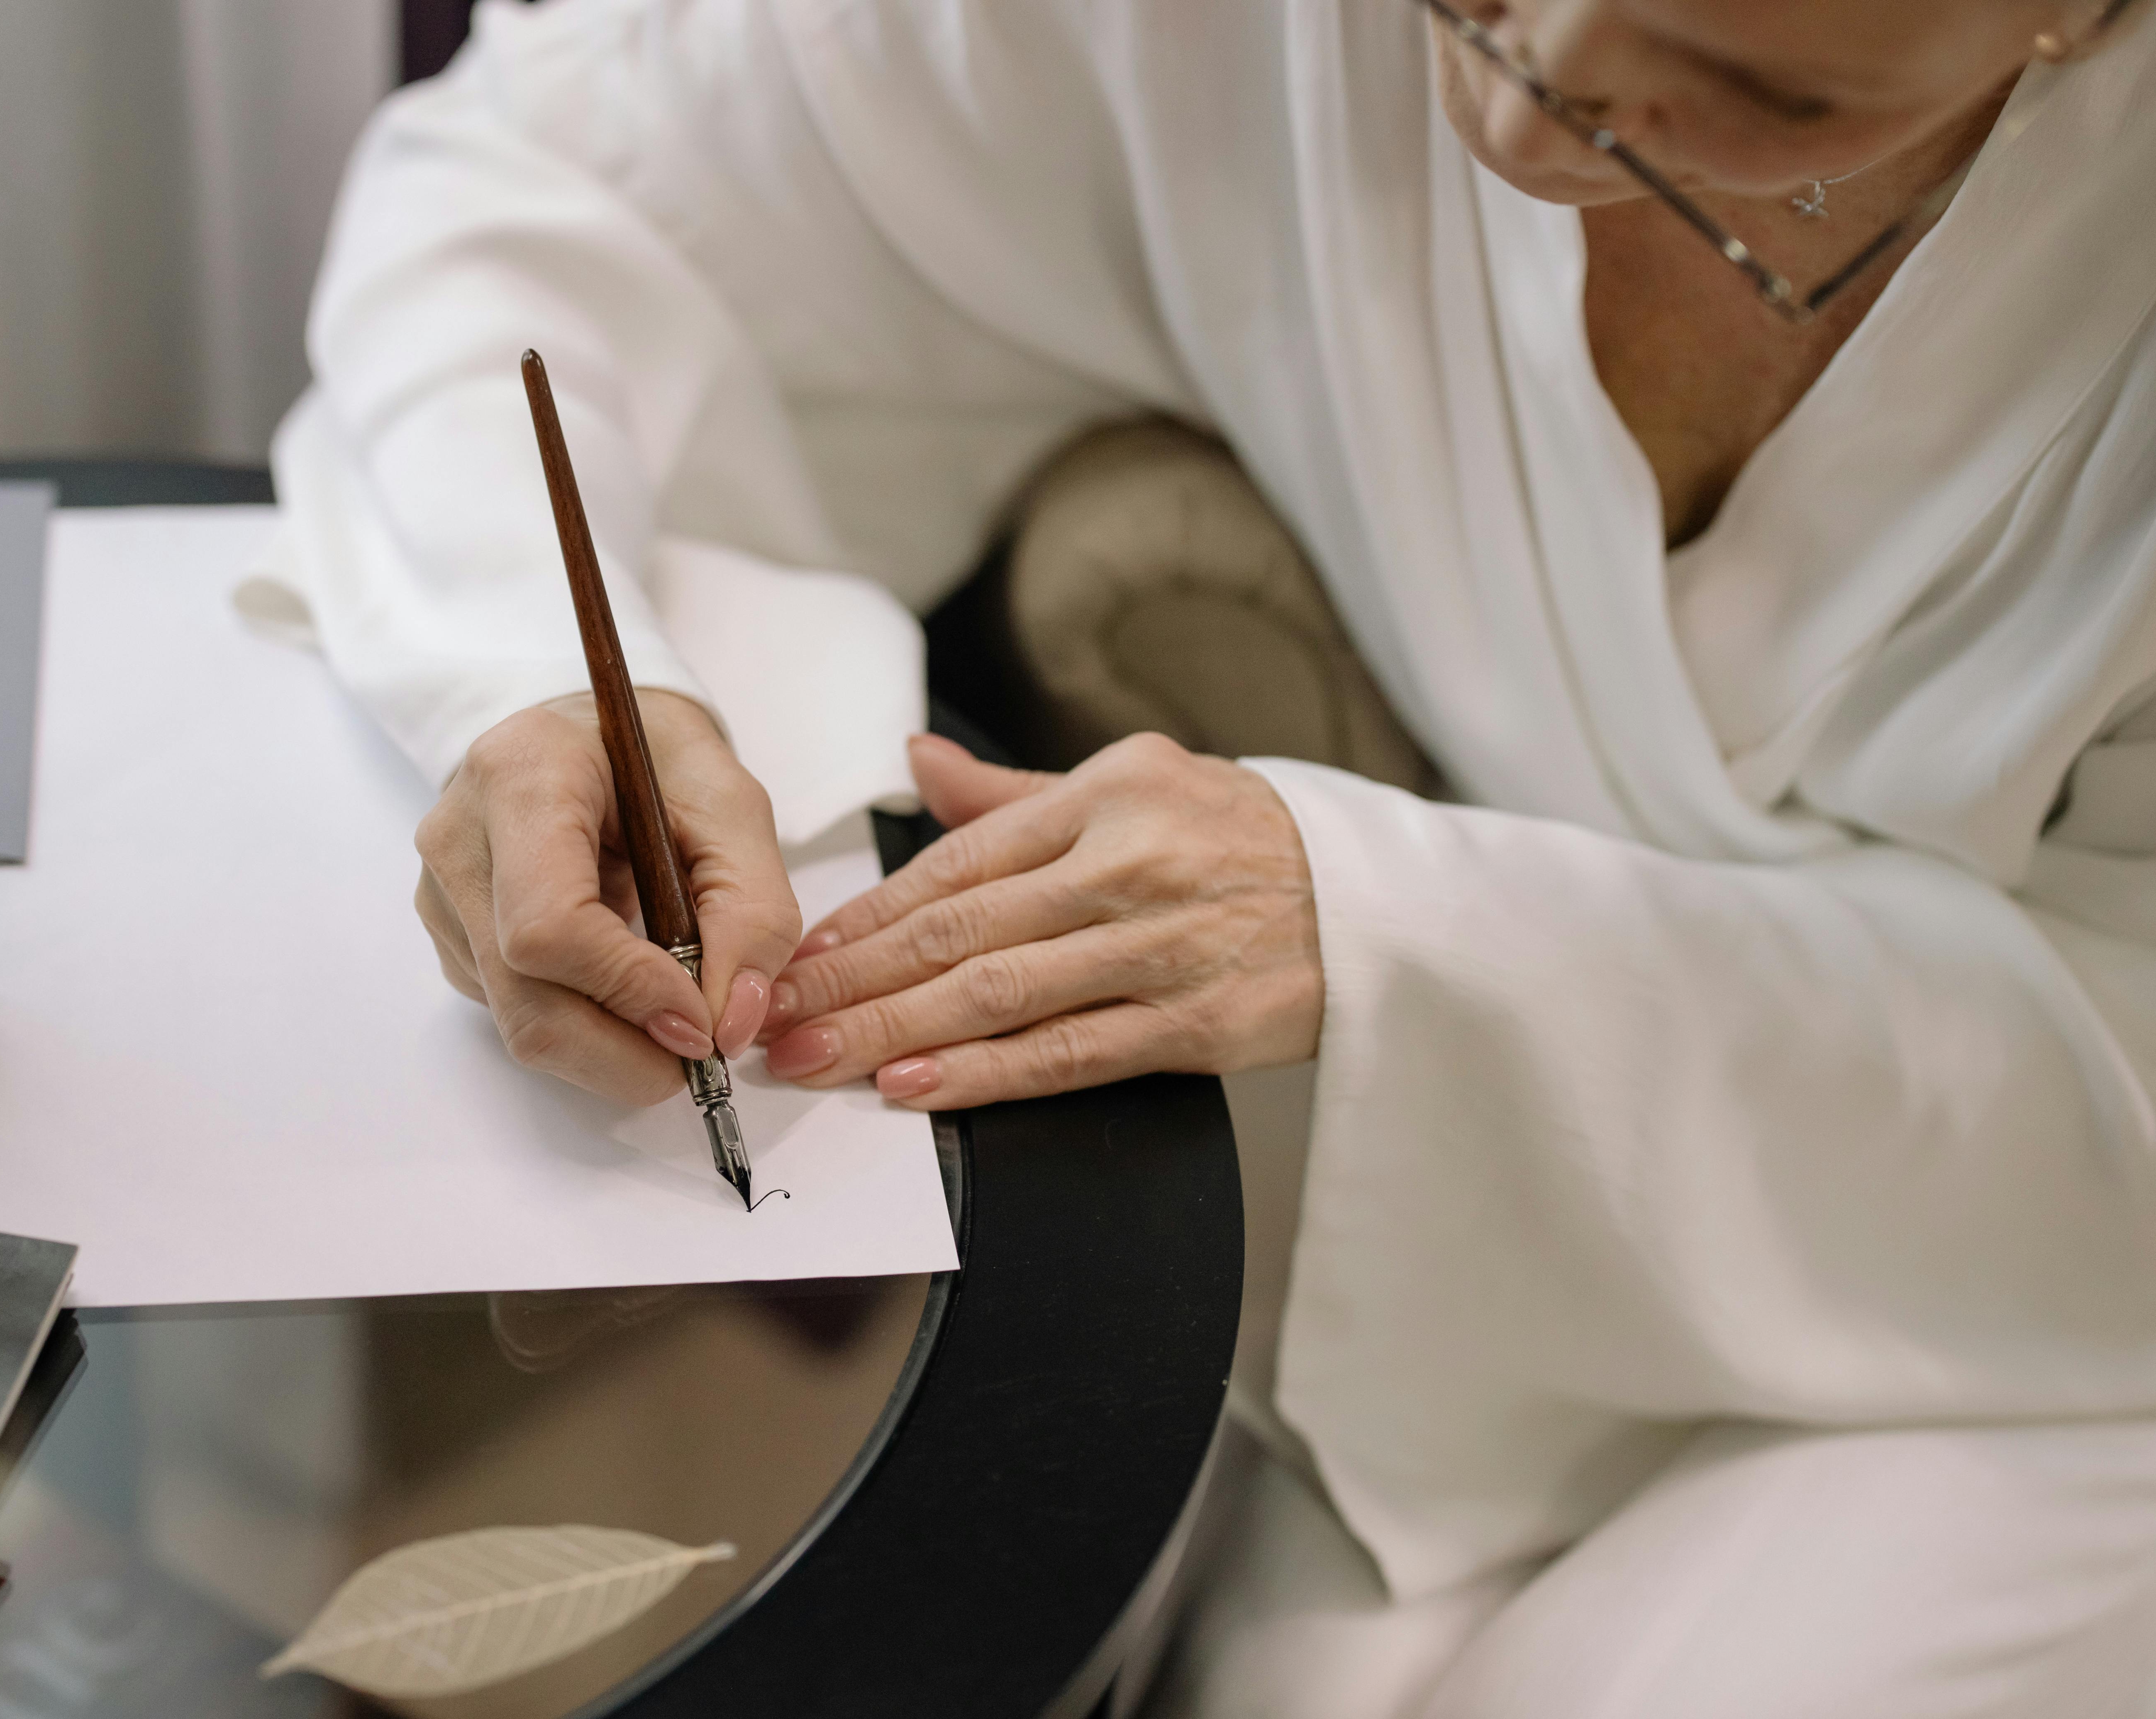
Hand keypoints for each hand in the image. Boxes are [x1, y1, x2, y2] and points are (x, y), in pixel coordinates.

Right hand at [414, 690, 799, 1104]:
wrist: (590, 739)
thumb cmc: (659, 762)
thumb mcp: (733, 809)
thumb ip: (752, 912)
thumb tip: (731, 1025)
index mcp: (521, 778)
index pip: (550, 924)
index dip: (630, 990)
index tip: (703, 1020)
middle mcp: (459, 840)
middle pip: (528, 1000)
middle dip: (627, 1053)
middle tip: (703, 1054)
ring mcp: (443, 896)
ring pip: (522, 1024)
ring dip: (615, 1047)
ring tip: (673, 1006)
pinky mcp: (452, 939)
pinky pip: (518, 1016)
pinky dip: (589, 1026)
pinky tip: (622, 980)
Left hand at [759, 731, 1322, 1108]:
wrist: (1381, 902)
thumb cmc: (1243, 841)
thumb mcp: (1142, 784)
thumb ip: (1018, 796)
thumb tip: (916, 762)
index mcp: (1107, 795)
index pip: (958, 859)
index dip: (868, 913)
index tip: (800, 952)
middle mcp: (1127, 863)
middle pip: (960, 928)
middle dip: (854, 979)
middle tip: (774, 1018)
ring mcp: (1160, 946)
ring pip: (999, 993)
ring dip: (894, 1030)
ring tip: (818, 1058)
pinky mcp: (1195, 1023)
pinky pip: (1067, 1053)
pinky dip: (985, 1074)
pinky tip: (916, 1086)